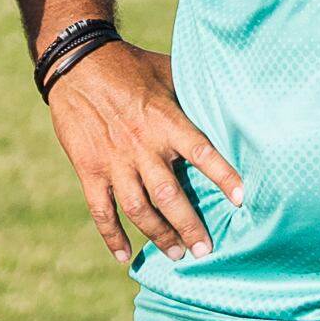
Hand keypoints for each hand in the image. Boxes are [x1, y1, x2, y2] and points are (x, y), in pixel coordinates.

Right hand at [40, 36, 244, 267]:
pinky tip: (125, 255)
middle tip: (205, 250)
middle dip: (189, 226)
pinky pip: (101, 210)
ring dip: (158, 235)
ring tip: (176, 254)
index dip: (223, 177)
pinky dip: (112, 236)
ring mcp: (114, 160)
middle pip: (170, 195)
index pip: (201, 152)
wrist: (77, 64)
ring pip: (139, 209)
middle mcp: (142, 145)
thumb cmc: (131, 67)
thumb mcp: (168, 72)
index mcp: (166, 121)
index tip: (242, 200)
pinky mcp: (90, 169)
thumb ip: (193, 95)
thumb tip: (230, 101)